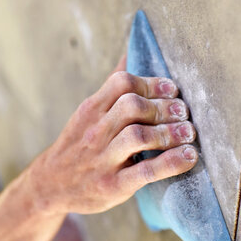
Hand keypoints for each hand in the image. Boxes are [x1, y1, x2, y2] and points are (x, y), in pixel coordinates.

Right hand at [29, 55, 197, 214]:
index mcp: (91, 110)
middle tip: (184, 113)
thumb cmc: (78, 146)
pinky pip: (146, 171)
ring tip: (189, 133)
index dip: (152, 83)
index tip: (172, 89)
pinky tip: (189, 156)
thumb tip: (131, 53)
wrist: (51, 186)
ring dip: (170, 132)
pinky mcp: (113, 186)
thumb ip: (111, 88)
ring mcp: (103, 159)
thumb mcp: (87, 114)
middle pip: (132, 106)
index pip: (121, 83)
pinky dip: (172, 162)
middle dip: (164, 107)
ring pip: (138, 136)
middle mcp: (95, 132)